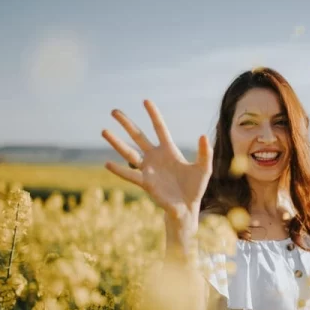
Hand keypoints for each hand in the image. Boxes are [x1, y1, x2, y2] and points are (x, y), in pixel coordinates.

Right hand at [102, 100, 212, 220]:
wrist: (187, 207)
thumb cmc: (195, 188)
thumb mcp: (204, 168)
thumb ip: (204, 153)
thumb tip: (202, 136)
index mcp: (169, 151)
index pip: (159, 128)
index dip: (153, 115)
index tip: (145, 101)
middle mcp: (156, 157)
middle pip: (138, 136)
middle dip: (126, 124)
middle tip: (114, 111)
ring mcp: (148, 169)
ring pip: (129, 152)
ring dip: (117, 142)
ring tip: (104, 130)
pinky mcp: (145, 183)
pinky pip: (130, 175)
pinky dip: (119, 170)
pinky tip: (107, 163)